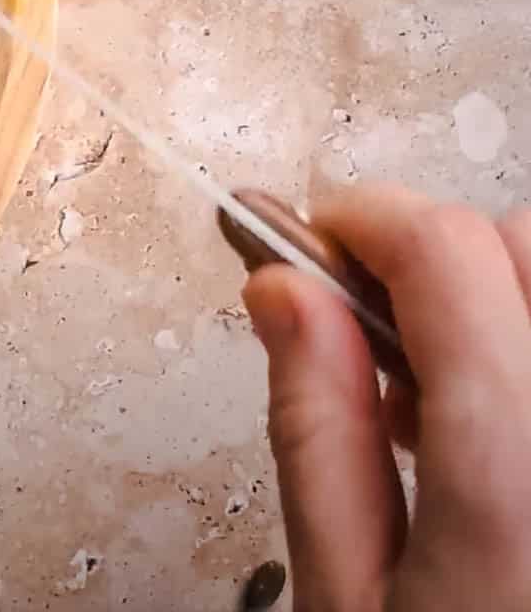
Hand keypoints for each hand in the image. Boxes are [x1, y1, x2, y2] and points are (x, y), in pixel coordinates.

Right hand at [243, 184, 530, 610]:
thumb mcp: (348, 599)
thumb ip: (318, 429)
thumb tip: (286, 295)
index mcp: (518, 485)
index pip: (447, 252)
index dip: (362, 219)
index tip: (313, 241)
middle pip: (530, 243)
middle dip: (440, 256)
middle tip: (373, 327)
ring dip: (504, 301)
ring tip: (445, 389)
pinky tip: (503, 423)